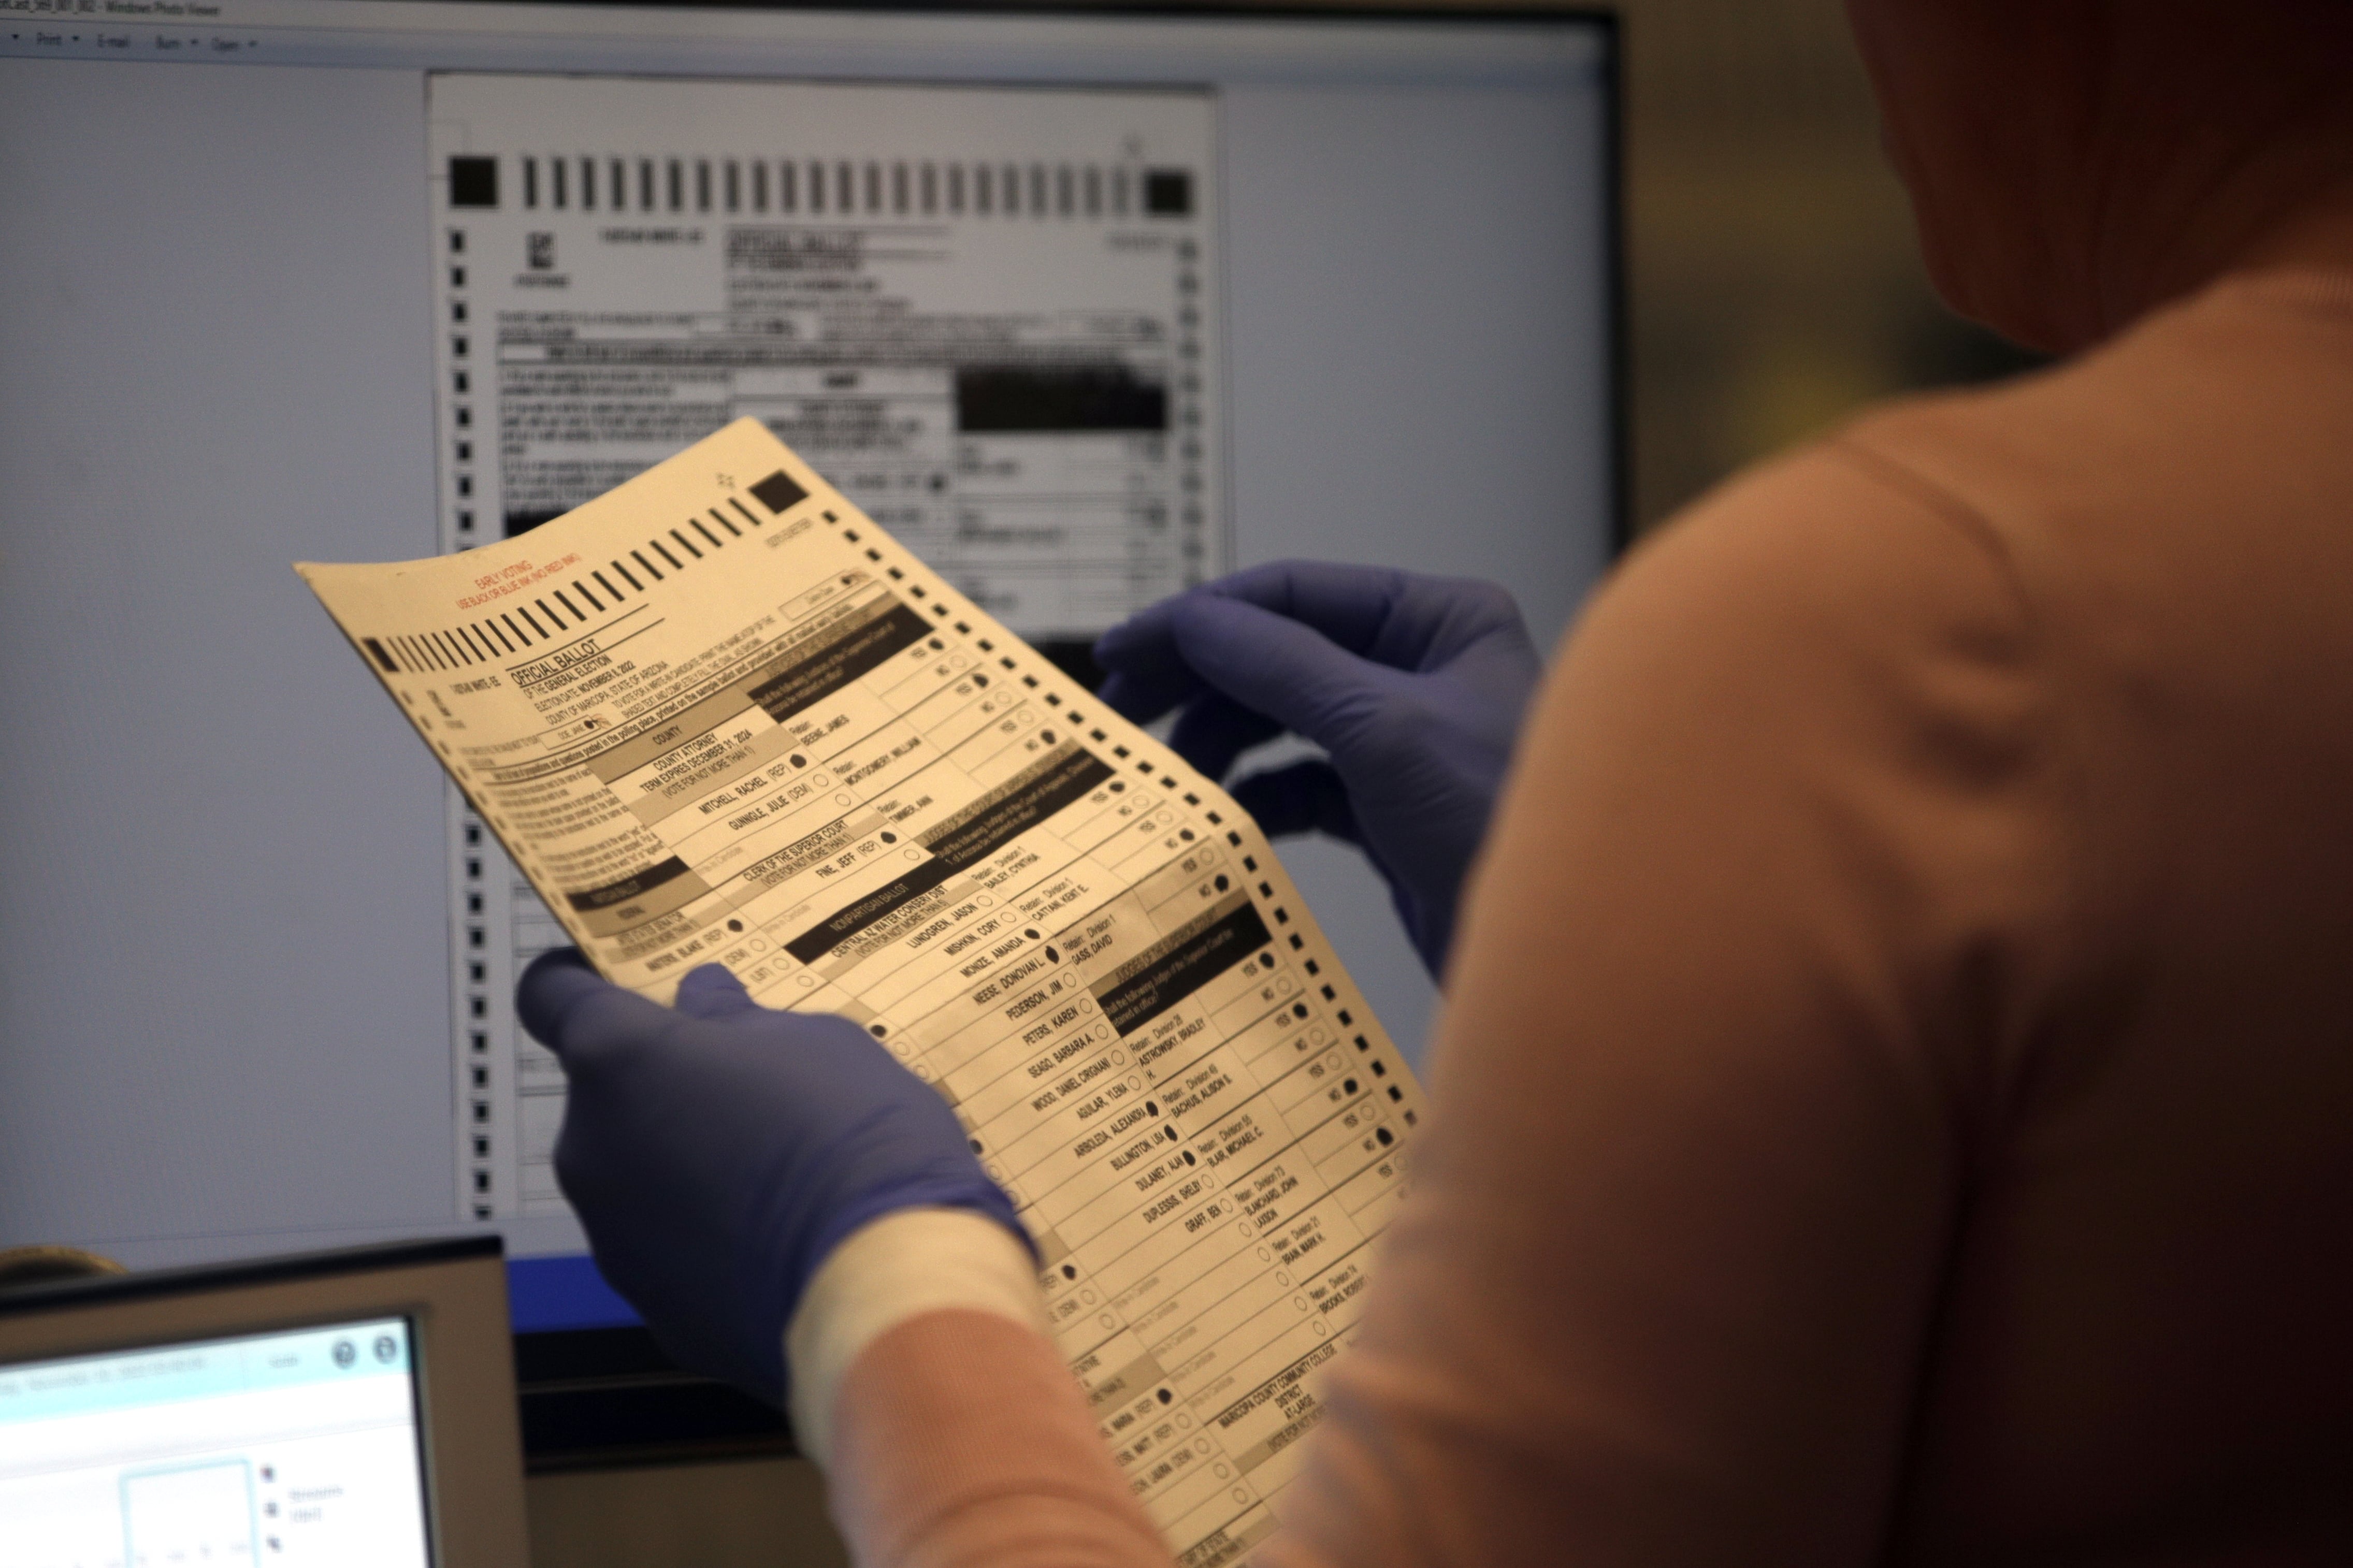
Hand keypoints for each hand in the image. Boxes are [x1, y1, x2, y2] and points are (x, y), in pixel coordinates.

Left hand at [516, 950, 1025, 1405]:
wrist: (887, 1285)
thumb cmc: (857, 1144)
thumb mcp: (821, 1042)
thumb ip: (744, 1022)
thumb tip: (710, 1006)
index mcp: (619, 1058)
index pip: (550, 996)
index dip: (579, 982)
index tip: (611, 980)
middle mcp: (592, 1147)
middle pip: (609, 1095)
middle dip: (668, 1085)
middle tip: (752, 1084)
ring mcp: (614, 1236)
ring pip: (640, 1176)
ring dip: (691, 1163)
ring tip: (785, 1168)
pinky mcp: (654, 1307)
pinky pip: (673, 1250)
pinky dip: (713, 1236)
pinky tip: (786, 1233)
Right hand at [1094, 561, 1541, 976]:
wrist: (1562, 952)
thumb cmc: (1506, 826)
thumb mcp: (1384, 730)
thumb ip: (1281, 667)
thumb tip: (1196, 624)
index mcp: (1442, 620)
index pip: (1294, 594)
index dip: (1203, 619)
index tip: (1127, 652)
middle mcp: (1427, 670)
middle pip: (1281, 653)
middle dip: (1203, 680)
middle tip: (1125, 711)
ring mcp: (1408, 742)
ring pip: (1285, 719)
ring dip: (1224, 739)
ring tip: (1174, 770)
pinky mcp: (1394, 810)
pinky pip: (1304, 785)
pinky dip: (1259, 796)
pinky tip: (1229, 816)